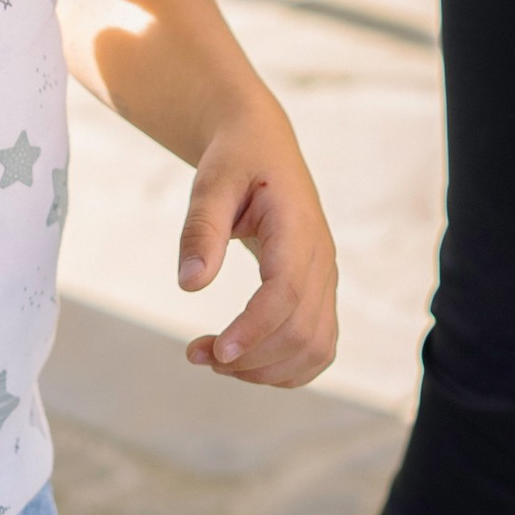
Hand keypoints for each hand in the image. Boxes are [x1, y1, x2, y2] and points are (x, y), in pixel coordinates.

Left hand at [175, 103, 339, 388]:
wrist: (262, 144)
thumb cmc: (236, 160)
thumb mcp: (211, 182)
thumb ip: (201, 229)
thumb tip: (190, 286)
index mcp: (297, 226)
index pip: (287, 292)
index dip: (255, 329)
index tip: (215, 352)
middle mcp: (320, 257)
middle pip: (302, 330)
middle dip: (250, 358)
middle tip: (196, 354)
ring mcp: (325, 277)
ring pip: (315, 347)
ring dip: (266, 370)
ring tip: (216, 360)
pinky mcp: (319, 292)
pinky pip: (318, 346)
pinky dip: (285, 369)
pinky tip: (245, 363)